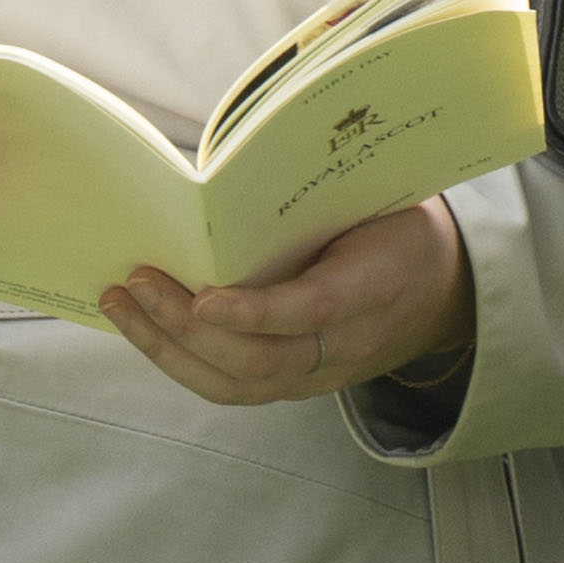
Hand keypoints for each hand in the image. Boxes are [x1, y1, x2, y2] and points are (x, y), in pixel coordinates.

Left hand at [101, 197, 472, 407]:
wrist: (443, 289)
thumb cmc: (393, 224)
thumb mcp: (378, 198)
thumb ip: (321, 197)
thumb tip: (234, 177)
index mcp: (374, 286)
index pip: (312, 311)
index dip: (256, 312)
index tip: (204, 297)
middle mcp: (346, 344)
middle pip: (260, 359)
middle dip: (188, 327)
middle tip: (136, 281)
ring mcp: (319, 373)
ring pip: (237, 383)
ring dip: (169, 348)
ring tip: (120, 303)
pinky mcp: (297, 384)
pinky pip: (233, 385)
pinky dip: (181, 360)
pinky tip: (143, 327)